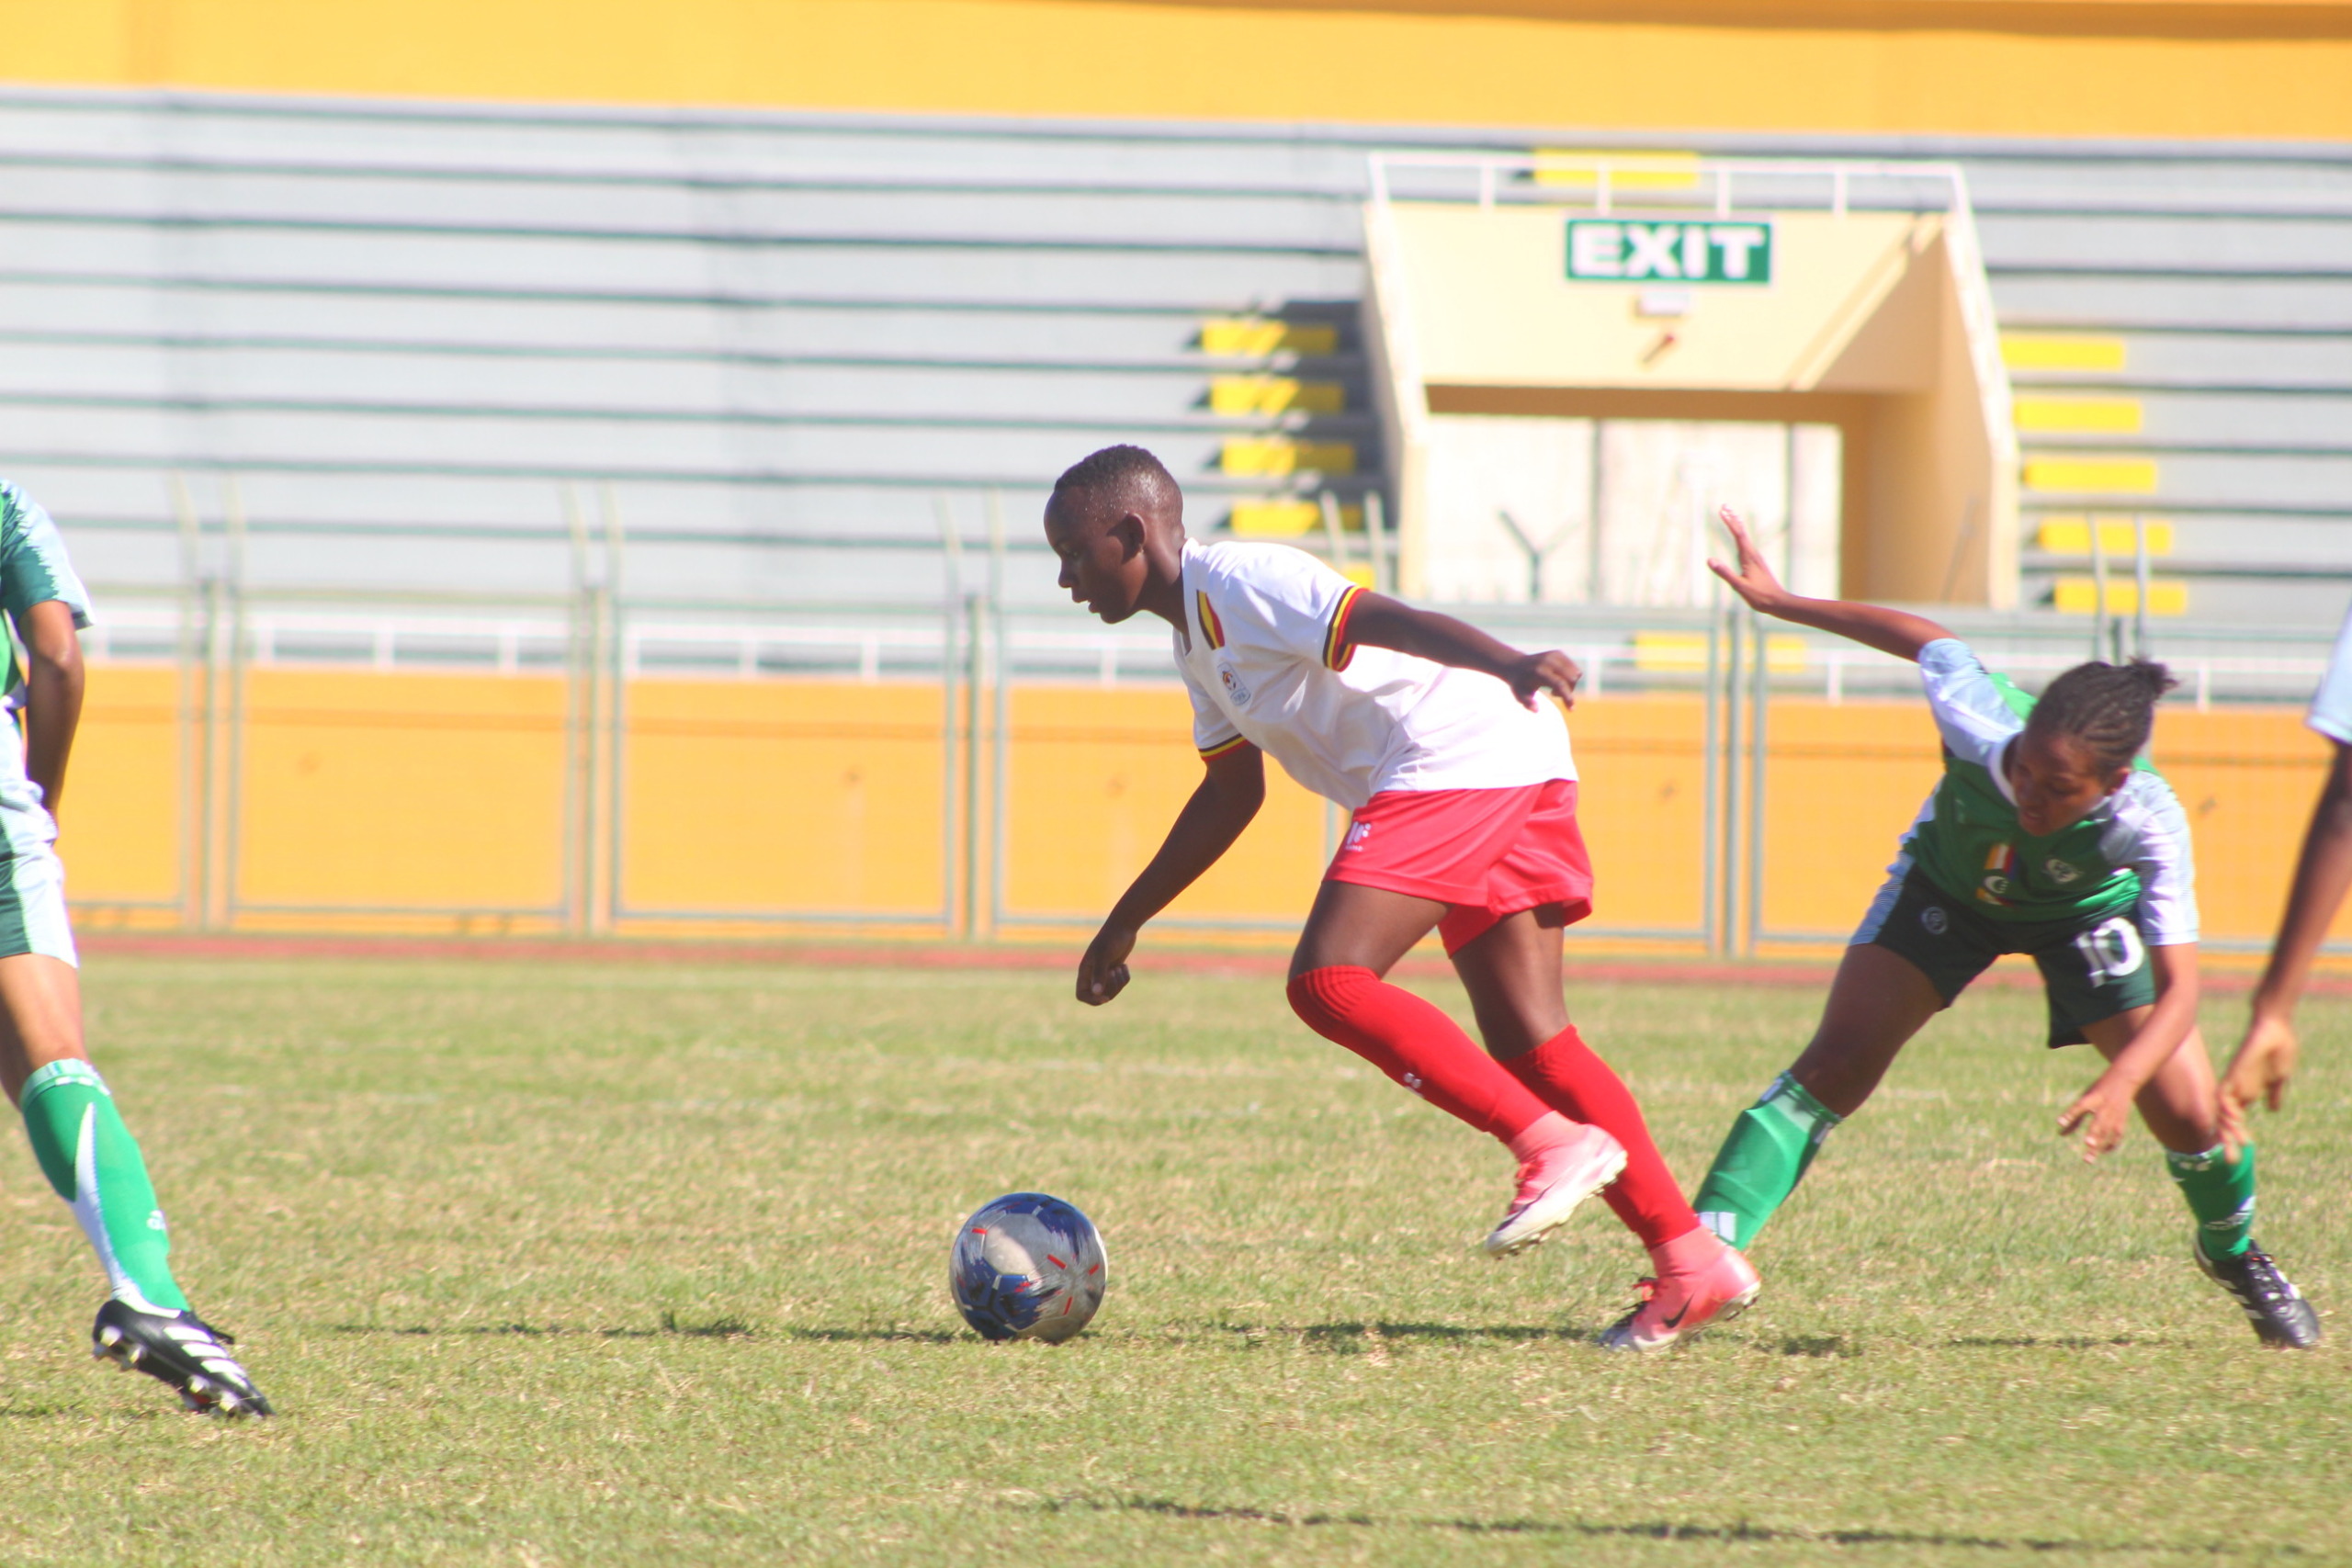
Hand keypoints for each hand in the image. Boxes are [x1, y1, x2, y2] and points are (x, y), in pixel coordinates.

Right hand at [1076, 922, 1136, 1005]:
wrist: (1124, 926)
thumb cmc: (1111, 938)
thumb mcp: (1104, 956)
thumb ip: (1099, 975)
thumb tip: (1097, 993)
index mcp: (1085, 971)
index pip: (1081, 995)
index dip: (1092, 1000)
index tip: (1105, 997)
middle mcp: (1093, 973)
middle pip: (1099, 995)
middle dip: (1111, 989)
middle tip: (1115, 972)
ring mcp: (1105, 972)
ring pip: (1111, 991)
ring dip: (1119, 983)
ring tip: (1121, 967)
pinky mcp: (1115, 969)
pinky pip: (1120, 984)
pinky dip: (1125, 978)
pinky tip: (1124, 965)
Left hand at [1505, 650, 1581, 711]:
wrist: (1516, 665)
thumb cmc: (1519, 684)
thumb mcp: (1519, 694)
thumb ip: (1527, 702)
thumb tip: (1536, 710)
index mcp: (1539, 671)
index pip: (1559, 683)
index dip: (1567, 696)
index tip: (1571, 709)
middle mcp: (1549, 661)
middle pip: (1571, 678)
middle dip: (1569, 690)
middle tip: (1554, 694)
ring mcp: (1555, 655)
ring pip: (1576, 673)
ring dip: (1570, 684)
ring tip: (1554, 686)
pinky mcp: (1559, 654)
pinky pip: (1574, 669)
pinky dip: (1570, 677)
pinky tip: (1557, 679)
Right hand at [1705, 506, 1789, 613]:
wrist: (1778, 603)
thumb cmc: (1760, 596)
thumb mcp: (1739, 586)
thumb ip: (1725, 573)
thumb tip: (1709, 560)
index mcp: (1749, 557)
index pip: (1738, 535)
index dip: (1729, 522)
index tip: (1721, 511)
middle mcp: (1753, 554)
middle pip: (1742, 532)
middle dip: (1733, 519)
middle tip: (1724, 506)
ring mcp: (1756, 559)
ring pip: (1746, 537)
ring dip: (1737, 526)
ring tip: (1732, 517)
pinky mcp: (1757, 564)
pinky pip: (1747, 545)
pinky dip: (1741, 536)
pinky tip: (1741, 539)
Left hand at [2057, 1074, 2132, 1161]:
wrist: (2124, 1079)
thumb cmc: (2099, 1090)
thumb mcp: (2085, 1098)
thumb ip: (2073, 1116)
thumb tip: (2060, 1133)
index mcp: (2092, 1097)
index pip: (2080, 1106)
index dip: (2070, 1114)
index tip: (2060, 1123)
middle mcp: (2104, 1106)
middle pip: (2098, 1123)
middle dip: (2093, 1134)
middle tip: (2086, 1144)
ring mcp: (2115, 1114)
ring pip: (2107, 1132)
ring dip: (2099, 1146)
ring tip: (2088, 1158)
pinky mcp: (2122, 1120)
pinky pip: (2117, 1135)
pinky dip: (2110, 1145)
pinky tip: (2101, 1152)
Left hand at [2219, 1011, 2298, 1158]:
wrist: (2274, 1027)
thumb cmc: (2278, 1049)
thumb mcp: (2278, 1078)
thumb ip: (2274, 1094)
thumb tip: (2272, 1110)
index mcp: (2246, 1092)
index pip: (2237, 1120)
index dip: (2238, 1136)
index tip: (2245, 1153)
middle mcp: (2236, 1090)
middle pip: (2226, 1121)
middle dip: (2228, 1142)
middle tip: (2233, 1163)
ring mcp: (2233, 1081)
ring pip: (2223, 1112)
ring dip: (2229, 1130)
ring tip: (2238, 1147)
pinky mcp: (2233, 1072)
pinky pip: (2223, 1094)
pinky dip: (2226, 1109)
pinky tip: (2233, 1121)